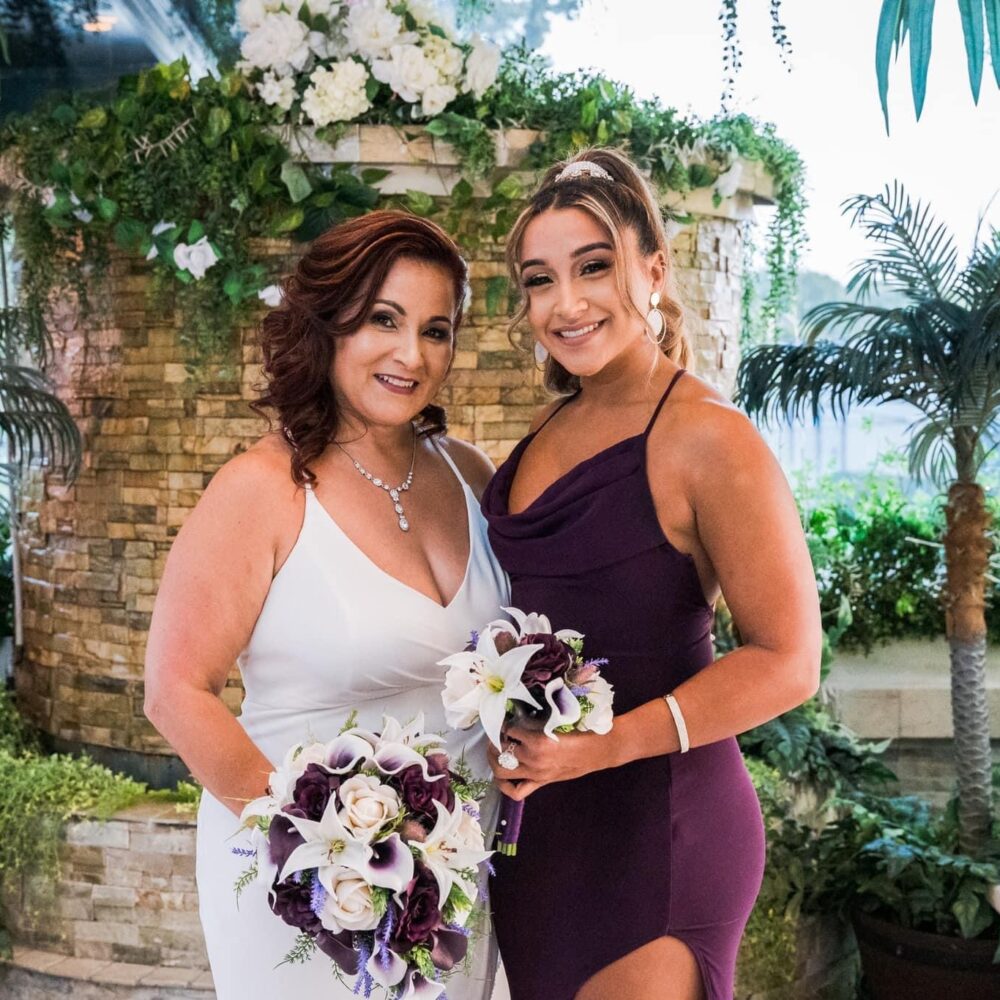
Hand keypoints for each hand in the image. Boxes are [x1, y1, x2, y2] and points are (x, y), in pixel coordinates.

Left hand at [486, 722, 619, 801]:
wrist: (598, 750)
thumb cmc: (580, 730)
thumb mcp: (556, 720)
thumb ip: (535, 720)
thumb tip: (517, 715)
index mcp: (538, 741)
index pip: (509, 731)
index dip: (504, 723)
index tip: (504, 718)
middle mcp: (533, 759)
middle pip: (500, 752)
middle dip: (493, 742)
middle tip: (495, 735)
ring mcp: (536, 773)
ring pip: (502, 771)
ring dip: (494, 760)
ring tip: (495, 752)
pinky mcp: (541, 782)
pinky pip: (516, 791)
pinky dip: (505, 786)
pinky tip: (504, 777)